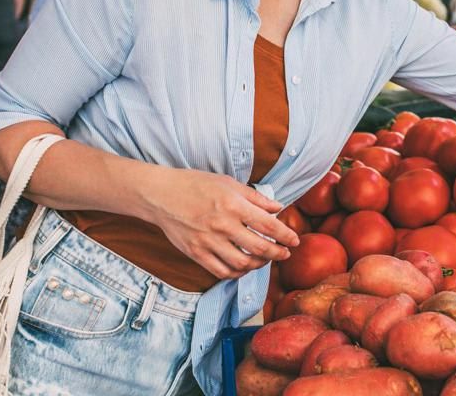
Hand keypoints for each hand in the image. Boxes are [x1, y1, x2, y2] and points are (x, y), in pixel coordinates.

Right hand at [141, 168, 300, 280]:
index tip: (294, 240)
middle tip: (285, 254)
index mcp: (233, 204)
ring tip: (265, 260)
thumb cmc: (195, 184)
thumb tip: (278, 208)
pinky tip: (244, 266)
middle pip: (259, 247)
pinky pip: (222, 271)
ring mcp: (208, 241)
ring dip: (259, 265)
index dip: (286, 235)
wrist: (161, 195)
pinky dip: (237, 273)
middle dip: (277, 253)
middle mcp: (222, 224)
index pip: (268, 225)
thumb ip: (255, 197)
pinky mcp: (196, 253)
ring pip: (242, 264)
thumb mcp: (228, 183)